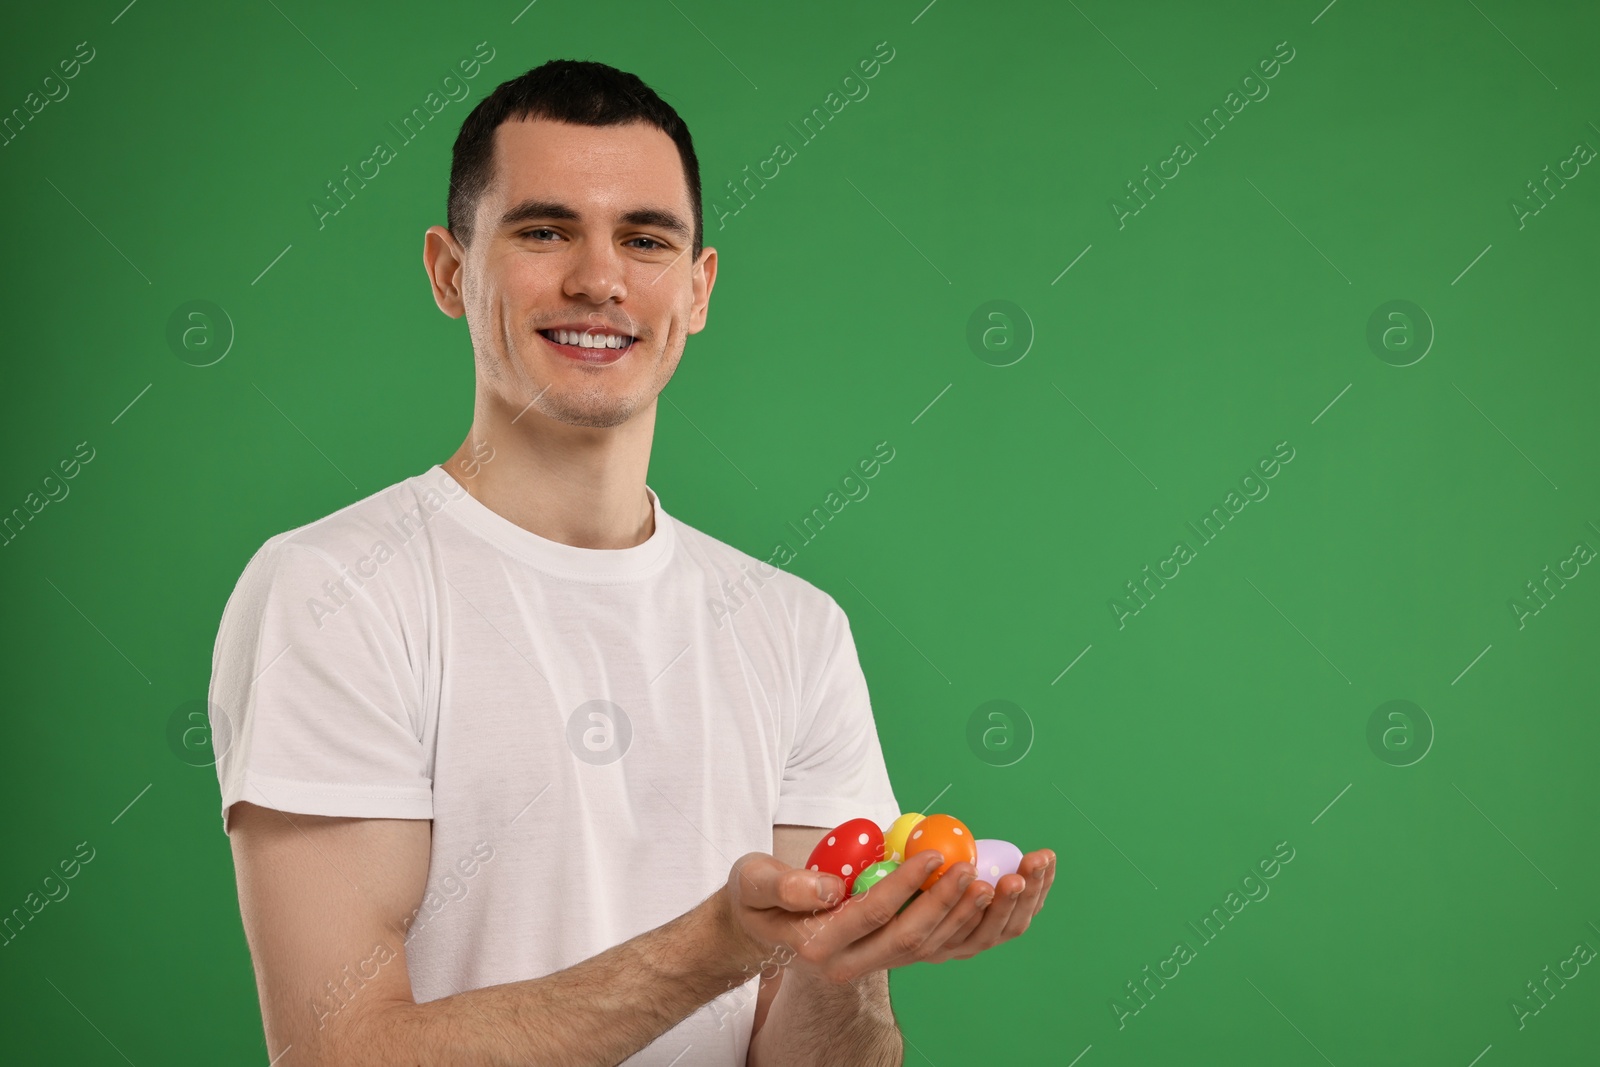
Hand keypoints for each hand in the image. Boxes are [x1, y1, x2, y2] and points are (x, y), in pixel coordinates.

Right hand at [721, 845, 1055, 984]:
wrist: (765, 924)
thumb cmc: (757, 896)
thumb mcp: (754, 883)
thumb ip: (785, 885)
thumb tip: (829, 888)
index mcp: (821, 946)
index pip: (872, 916)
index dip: (906, 886)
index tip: (933, 855)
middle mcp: (853, 964)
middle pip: (913, 940)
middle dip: (948, 904)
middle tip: (975, 869)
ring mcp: (878, 963)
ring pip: (937, 948)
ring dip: (974, 916)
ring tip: (1001, 880)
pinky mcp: (896, 953)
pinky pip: (945, 944)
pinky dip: (976, 920)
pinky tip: (1001, 890)